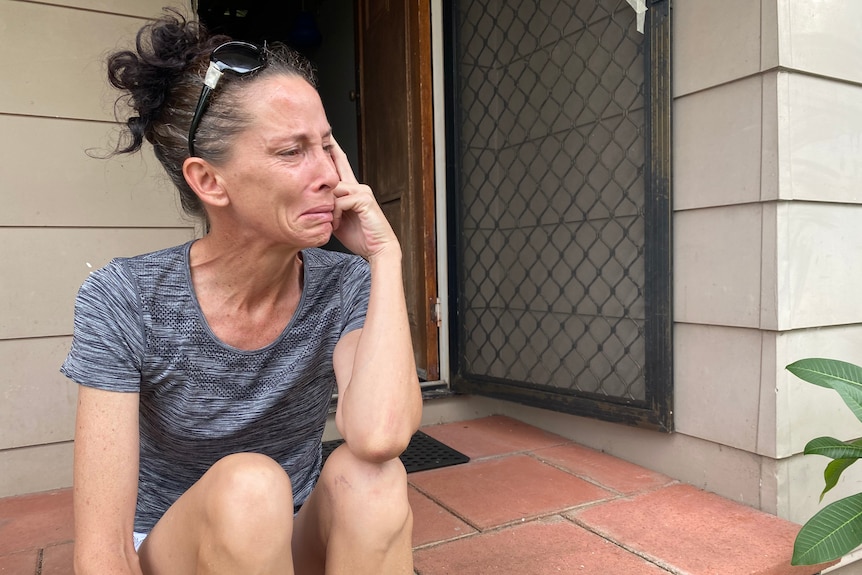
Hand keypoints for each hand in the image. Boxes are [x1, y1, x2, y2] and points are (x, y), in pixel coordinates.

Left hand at [330, 137, 399, 259]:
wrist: (379, 249)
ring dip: (327, 205)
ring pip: (334, 187)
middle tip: (320, 136)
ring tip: (331, 221)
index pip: (340, 165)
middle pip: (339, 164)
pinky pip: (340, 201)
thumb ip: (328, 208)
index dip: (332, 151)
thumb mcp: (338, 220)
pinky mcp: (364, 200)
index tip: (324, 138)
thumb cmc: (360, 237)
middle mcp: (358, 187)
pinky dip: (334, 214)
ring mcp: (362, 192)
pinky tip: (336, 223)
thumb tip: (313, 203)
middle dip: (328, 150)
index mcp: (352, 191)